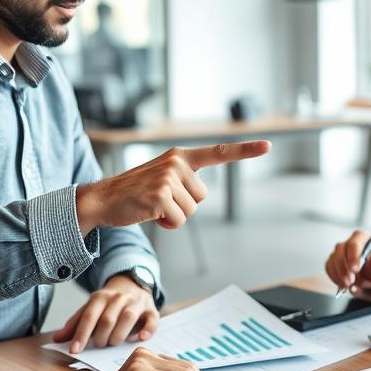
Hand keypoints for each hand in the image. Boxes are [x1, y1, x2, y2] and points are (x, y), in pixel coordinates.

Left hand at [53, 275, 158, 352]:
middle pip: (108, 318)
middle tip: (98, 346)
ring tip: (113, 343)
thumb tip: (57, 339)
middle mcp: (118, 298)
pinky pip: (152, 319)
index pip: (89, 316)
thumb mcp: (90, 308)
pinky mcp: (151, 308)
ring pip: (128, 317)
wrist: (132, 283)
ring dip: (119, 334)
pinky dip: (147, 330)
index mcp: (100, 297)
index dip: (81, 334)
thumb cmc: (108, 302)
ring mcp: (136, 302)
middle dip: (101, 336)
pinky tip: (140, 339)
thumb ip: (75, 324)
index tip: (74, 350)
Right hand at [77, 141, 270, 232]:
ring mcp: (168, 178)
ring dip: (173, 216)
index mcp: (180, 155)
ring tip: (151, 206)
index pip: (218, 152)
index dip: (245, 150)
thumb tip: (198, 194)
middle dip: (183, 205)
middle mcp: (176, 162)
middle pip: (201, 197)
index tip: (268, 146)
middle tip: (158, 200)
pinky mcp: (161, 196)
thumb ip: (183, 179)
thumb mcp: (161, 177)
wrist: (102, 199)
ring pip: (190, 211)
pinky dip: (166, 224)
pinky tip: (149, 214)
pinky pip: (178, 221)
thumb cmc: (134, 192)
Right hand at [324, 230, 370, 292]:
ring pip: (333, 260)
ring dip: (337, 274)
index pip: (354, 243)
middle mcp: (351, 242)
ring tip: (347, 286)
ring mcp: (342, 252)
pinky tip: (342, 285)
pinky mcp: (337, 262)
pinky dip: (334, 277)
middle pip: (340, 251)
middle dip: (343, 268)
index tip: (355, 269)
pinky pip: (330, 268)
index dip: (352, 256)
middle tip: (350, 282)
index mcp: (364, 237)